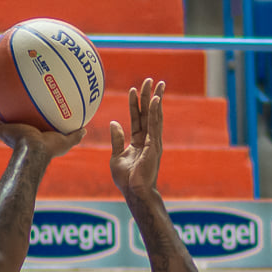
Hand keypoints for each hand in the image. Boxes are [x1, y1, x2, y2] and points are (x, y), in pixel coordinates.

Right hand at [0, 106, 85, 158]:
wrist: (34, 150)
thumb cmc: (49, 148)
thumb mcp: (66, 141)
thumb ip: (75, 136)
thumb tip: (85, 129)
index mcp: (31, 137)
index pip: (28, 127)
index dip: (28, 120)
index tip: (28, 110)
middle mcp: (17, 135)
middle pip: (11, 123)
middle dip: (10, 115)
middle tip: (10, 102)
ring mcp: (8, 133)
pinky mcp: (2, 130)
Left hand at [109, 78, 164, 197]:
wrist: (134, 192)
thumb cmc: (126, 179)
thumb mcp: (116, 156)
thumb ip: (117, 139)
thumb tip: (114, 123)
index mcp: (139, 141)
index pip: (137, 118)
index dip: (135, 103)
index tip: (134, 89)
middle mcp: (148, 139)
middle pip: (148, 113)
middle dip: (149, 96)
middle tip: (150, 80)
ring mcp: (153, 142)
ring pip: (155, 116)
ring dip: (155, 99)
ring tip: (157, 84)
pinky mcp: (154, 146)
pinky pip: (154, 126)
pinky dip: (155, 112)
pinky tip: (155, 100)